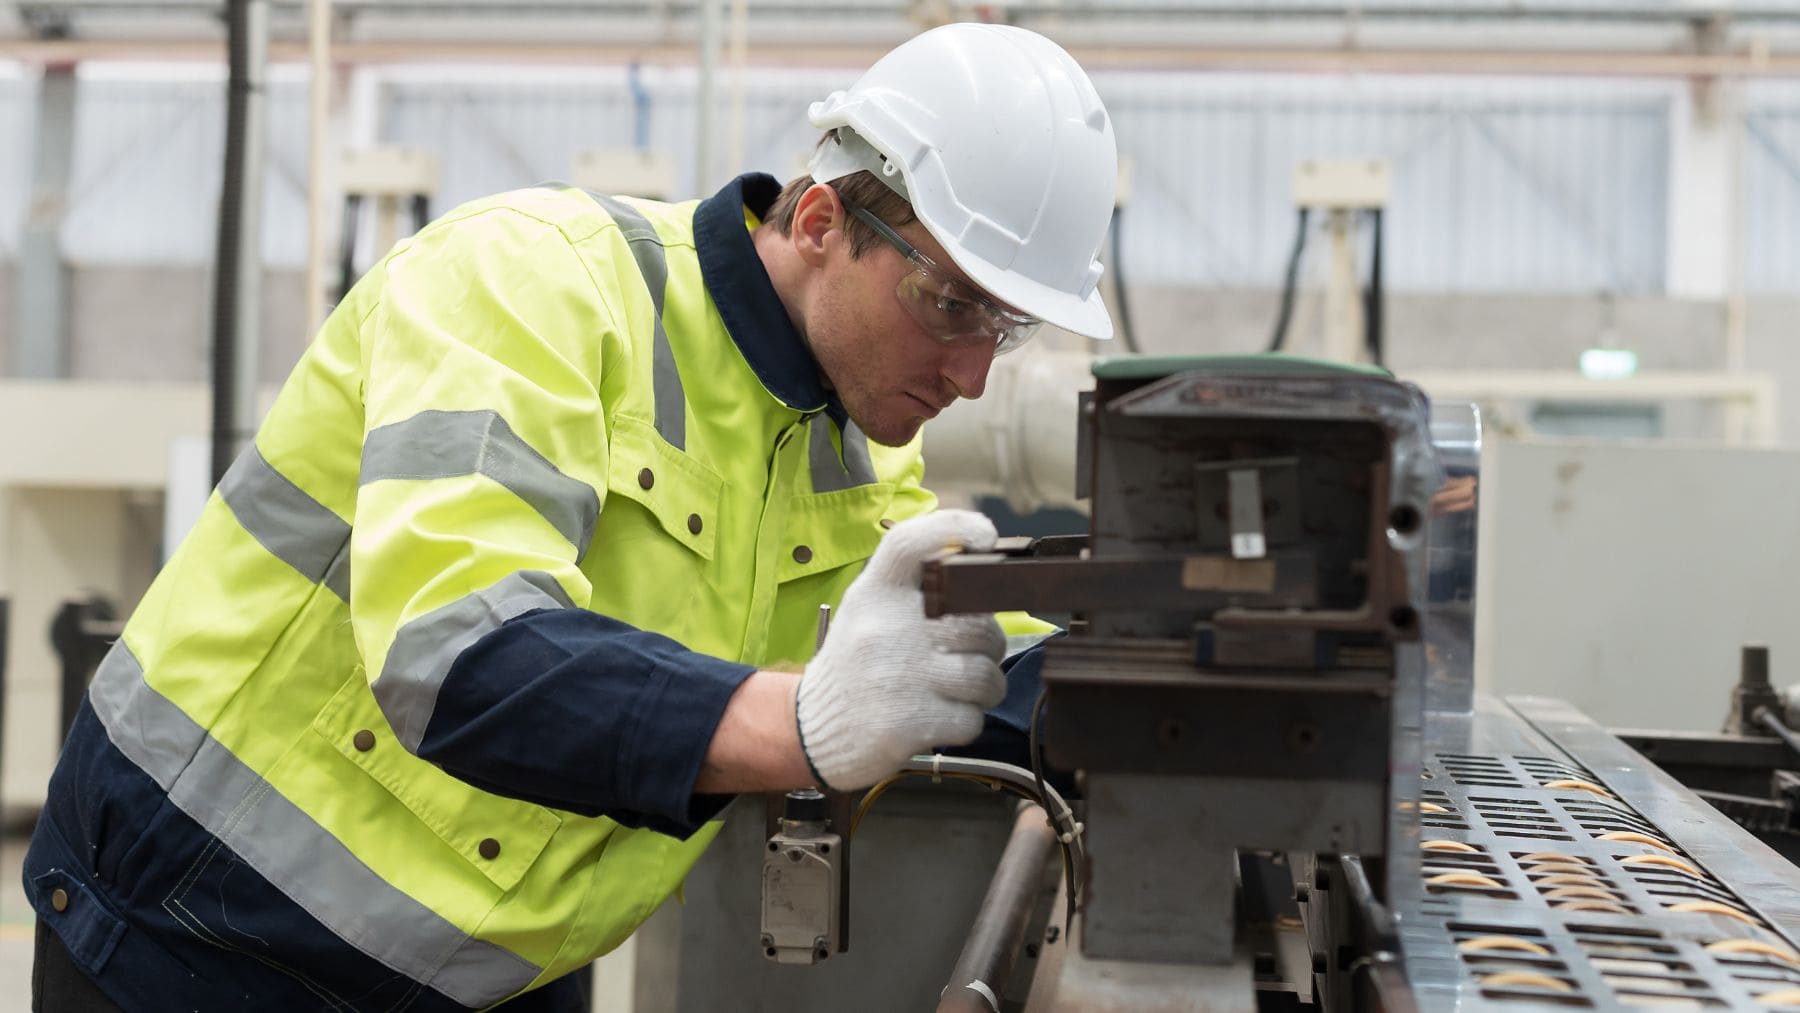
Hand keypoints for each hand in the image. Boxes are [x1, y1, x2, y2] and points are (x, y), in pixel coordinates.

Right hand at [794, 510, 1006, 790]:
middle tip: (965, 655)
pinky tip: (939, 717)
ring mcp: (898, 676)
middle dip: (988, 644)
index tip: (986, 537)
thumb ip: (917, 589)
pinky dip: (965, 721)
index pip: (912, 542)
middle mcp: (885, 628)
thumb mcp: (870, 610)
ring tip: (956, 690)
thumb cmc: (858, 663)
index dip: (957, 527)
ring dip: (982, 687)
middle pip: (976, 623)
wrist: (813, 728)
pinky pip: (971, 718)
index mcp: (874, 593)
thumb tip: (986, 574)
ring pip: (984, 674)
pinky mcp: (909, 722)